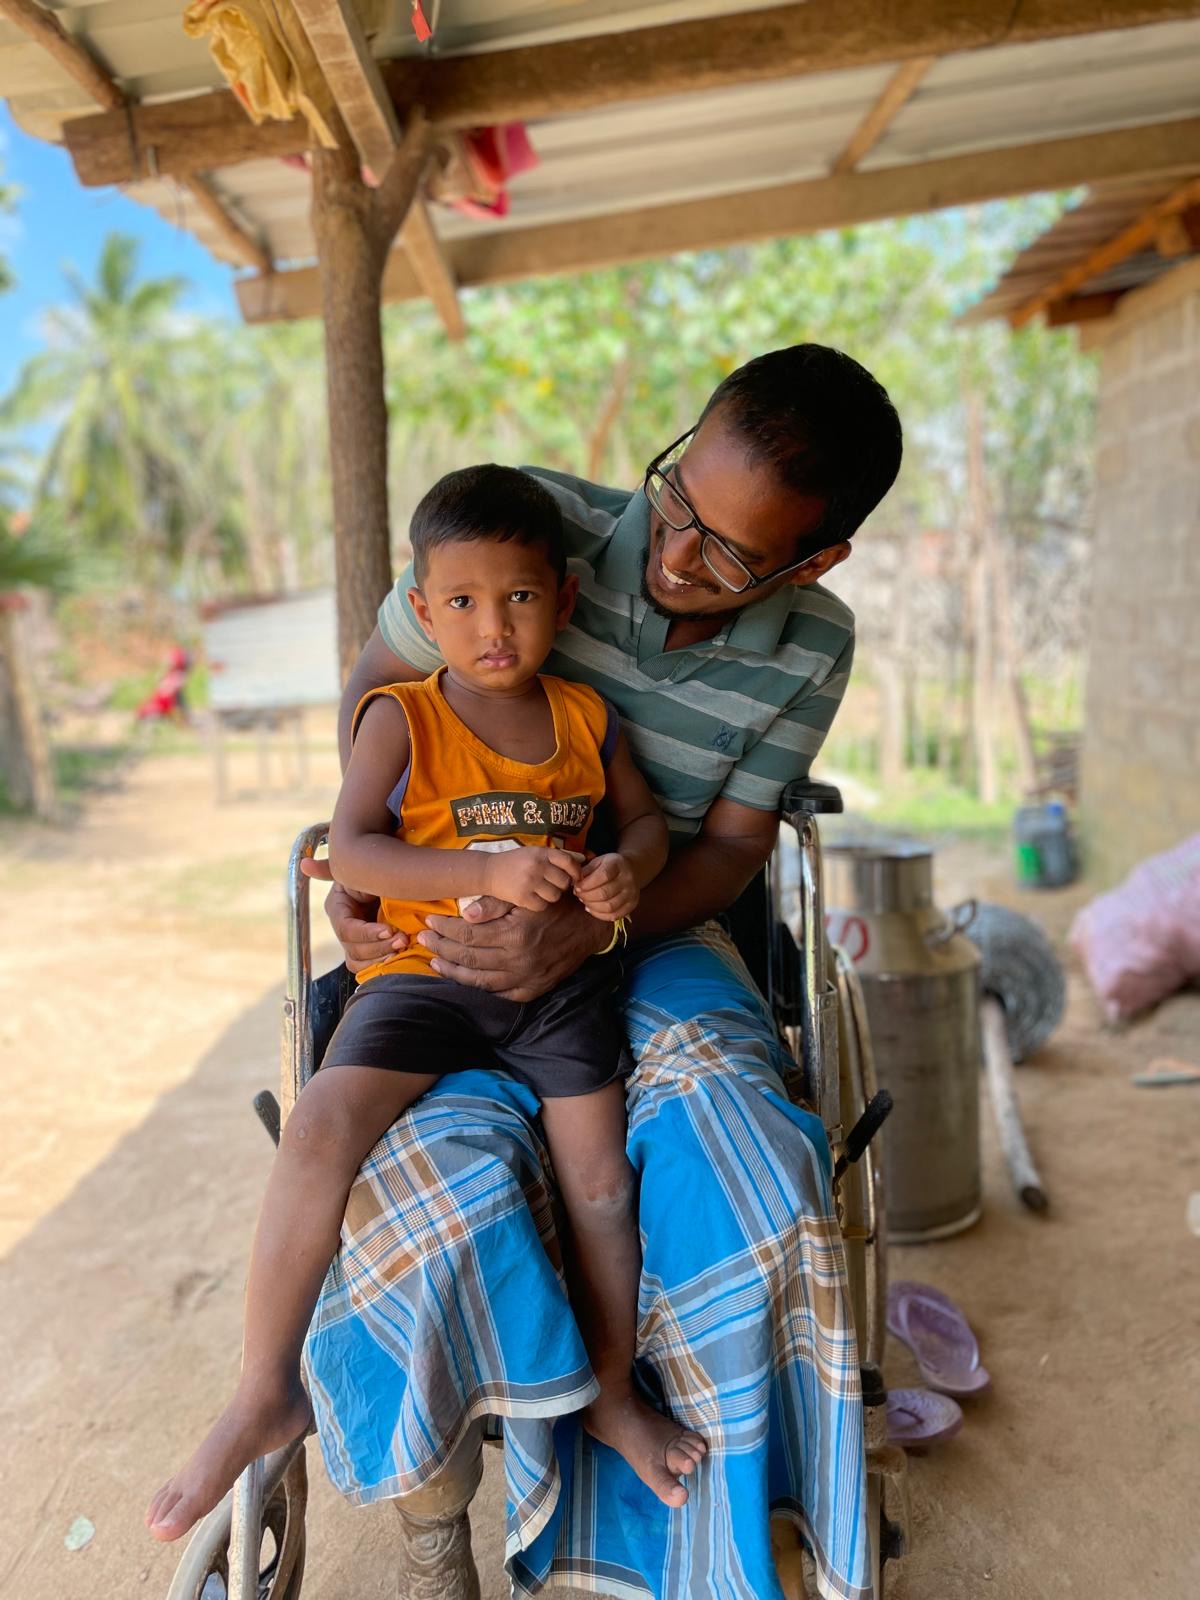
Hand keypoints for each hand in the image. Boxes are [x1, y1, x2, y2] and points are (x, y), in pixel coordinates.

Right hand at [300, 856, 406, 972]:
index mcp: (337, 908)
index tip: (389, 930)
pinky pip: (367, 967)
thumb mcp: (357, 870)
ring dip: (380, 959)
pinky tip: (400, 958)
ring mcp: (354, 940)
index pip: (345, 929)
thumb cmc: (376, 870)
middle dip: (379, 947)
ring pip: (359, 961)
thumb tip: (305, 865)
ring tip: (403, 948)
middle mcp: (343, 927)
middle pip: (353, 949)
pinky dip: (382, 965)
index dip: (366, 933)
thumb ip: (330, 869)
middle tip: (403, 939)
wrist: (394, 879)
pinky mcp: (368, 950)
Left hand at [417, 894, 607, 1000]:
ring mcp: (526, 978)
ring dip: (453, 972)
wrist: (591, 926)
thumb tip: (465, 915)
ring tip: (434, 962)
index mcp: (515, 934)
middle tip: (424, 939)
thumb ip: (496, 903)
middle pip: (468, 958)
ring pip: (479, 981)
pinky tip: (466, 978)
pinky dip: (480, 988)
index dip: (444, 928)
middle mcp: (518, 961)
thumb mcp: (529, 895)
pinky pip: (500, 994)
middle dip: (441, 948)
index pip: (467, 935)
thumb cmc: (557, 903)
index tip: (429, 921)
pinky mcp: (534, 989)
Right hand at [484, 846, 581, 911]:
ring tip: (539, 891)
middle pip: (564, 882)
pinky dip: (538, 904)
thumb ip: (554, 857)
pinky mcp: (522, 897)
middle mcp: (537, 866)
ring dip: (550, 896)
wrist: (488, 871)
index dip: (576, 872)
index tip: (575, 878)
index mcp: (541, 853)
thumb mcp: (534, 852)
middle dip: (560, 885)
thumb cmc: (515, 862)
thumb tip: (581, 864)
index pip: (569, 862)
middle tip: (551, 884)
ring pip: (555, 896)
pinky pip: (542, 906)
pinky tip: (531, 898)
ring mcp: (529, 882)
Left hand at [575, 853, 638, 919]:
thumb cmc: (611, 866)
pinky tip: (591, 908)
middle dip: (587, 896)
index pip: (603, 875)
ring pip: (609, 906)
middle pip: (605, 893)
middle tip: (579, 895)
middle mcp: (627, 879)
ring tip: (584, 901)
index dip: (587, 884)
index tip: (577, 887)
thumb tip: (575, 883)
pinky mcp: (632, 905)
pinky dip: (599, 914)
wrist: (632, 870)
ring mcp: (631, 894)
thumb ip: (586, 871)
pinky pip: (614, 915)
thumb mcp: (598, 861)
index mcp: (618, 864)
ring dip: (592, 906)